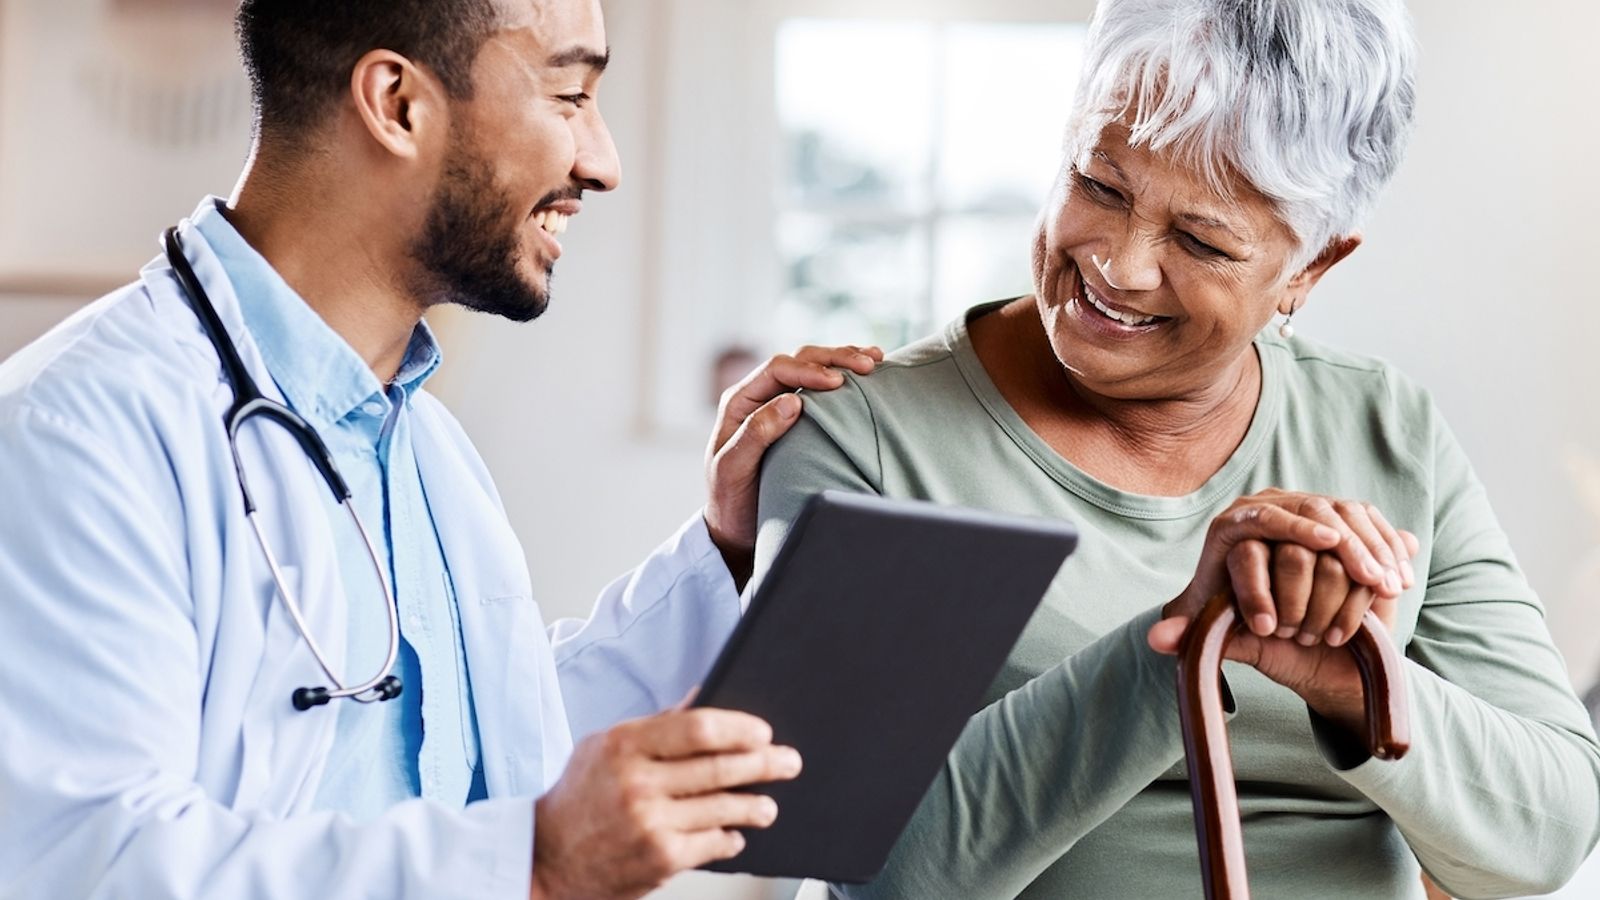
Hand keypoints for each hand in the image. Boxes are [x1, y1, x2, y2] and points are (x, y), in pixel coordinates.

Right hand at [528, 706, 803, 899]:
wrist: (546, 858)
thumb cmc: (579, 798)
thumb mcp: (604, 747)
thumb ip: (656, 725)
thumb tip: (702, 696)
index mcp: (625, 744)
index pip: (698, 728)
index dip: (740, 728)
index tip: (762, 732)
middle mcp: (637, 782)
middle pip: (720, 766)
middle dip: (765, 763)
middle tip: (788, 761)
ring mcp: (650, 823)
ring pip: (724, 808)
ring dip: (755, 805)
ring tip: (767, 805)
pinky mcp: (660, 859)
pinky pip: (712, 843)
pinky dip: (730, 838)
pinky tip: (735, 835)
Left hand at [704, 345, 882, 588]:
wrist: (734, 526)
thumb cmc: (730, 501)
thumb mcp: (733, 469)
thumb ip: (756, 433)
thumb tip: (792, 401)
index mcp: (739, 401)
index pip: (776, 369)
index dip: (808, 370)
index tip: (838, 382)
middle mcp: (758, 396)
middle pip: (798, 360)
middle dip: (834, 358)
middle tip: (868, 364)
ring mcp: (778, 404)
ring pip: (812, 368)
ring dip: (843, 360)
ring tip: (875, 359)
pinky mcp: (796, 418)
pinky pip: (820, 390)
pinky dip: (844, 378)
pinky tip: (868, 377)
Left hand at [1160, 489, 1414, 635]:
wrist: (1287, 624)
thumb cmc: (1248, 629)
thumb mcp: (1220, 634)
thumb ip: (1191, 635)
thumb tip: (1157, 640)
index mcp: (1232, 528)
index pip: (1260, 518)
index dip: (1294, 530)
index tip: (1324, 545)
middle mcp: (1268, 507)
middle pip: (1310, 510)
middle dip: (1344, 544)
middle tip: (1367, 575)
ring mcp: (1308, 508)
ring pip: (1345, 513)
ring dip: (1371, 549)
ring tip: (1385, 584)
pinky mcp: (1342, 517)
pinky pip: (1369, 521)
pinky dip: (1387, 547)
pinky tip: (1398, 579)